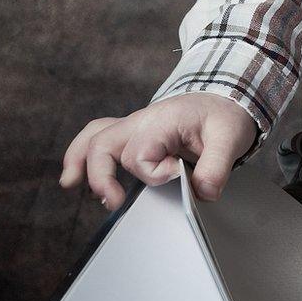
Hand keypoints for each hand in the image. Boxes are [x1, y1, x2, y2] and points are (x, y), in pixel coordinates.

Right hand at [59, 92, 259, 210]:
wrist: (227, 99)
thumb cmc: (224, 115)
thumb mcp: (231, 137)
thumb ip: (217, 166)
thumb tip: (204, 193)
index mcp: (163, 120)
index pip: (141, 154)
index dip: (156, 173)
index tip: (178, 173)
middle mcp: (142, 121)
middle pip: (105, 144)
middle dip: (101, 175)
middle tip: (114, 201)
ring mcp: (135, 127)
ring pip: (95, 137)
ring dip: (81, 161)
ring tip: (70, 184)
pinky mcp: (135, 135)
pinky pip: (100, 137)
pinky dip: (83, 154)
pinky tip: (76, 176)